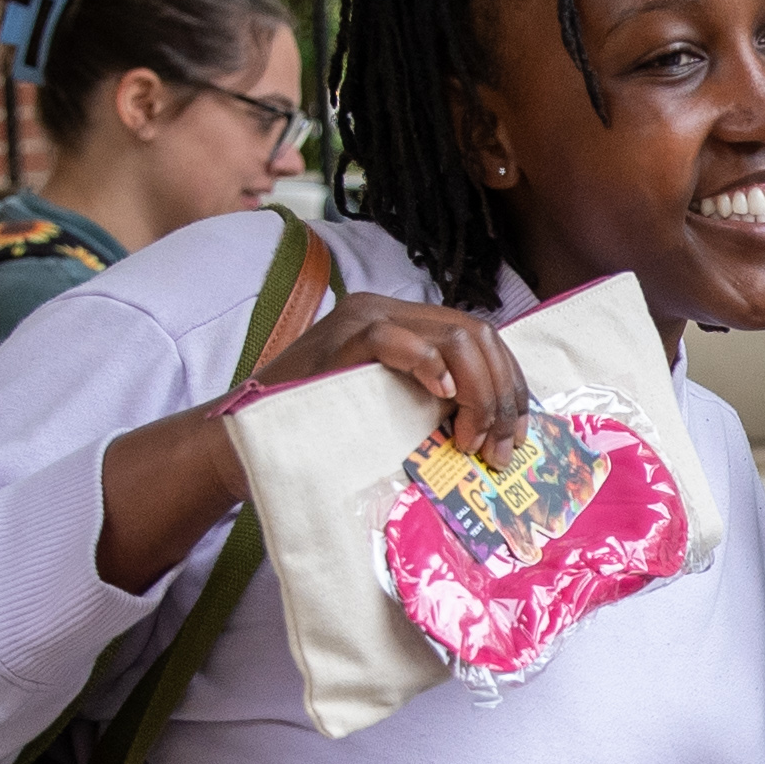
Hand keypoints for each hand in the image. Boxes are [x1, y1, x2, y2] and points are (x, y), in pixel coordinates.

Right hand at [93, 288, 528, 592]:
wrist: (249, 436)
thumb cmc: (323, 433)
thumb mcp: (396, 415)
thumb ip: (436, 407)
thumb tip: (498, 435)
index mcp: (409, 327)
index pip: (484, 341)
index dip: (510, 388)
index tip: (515, 439)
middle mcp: (390, 312)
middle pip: (478, 335)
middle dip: (502, 395)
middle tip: (498, 450)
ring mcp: (364, 319)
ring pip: (453, 335)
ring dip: (477, 391)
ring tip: (471, 439)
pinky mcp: (339, 337)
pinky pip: (393, 338)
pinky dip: (426, 364)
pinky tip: (443, 396)